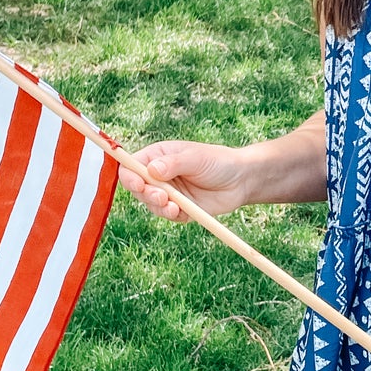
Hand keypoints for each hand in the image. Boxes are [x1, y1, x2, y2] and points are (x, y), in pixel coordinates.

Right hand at [117, 138, 250, 220]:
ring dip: (159, 207)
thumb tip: (151, 170)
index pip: (131, 166)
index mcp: (158, 156)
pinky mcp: (178, 208)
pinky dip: (171, 215)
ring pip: (150, 204)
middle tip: (162, 197)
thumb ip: (173, 163)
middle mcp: (159, 174)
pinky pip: (167, 215)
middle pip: (137, 187)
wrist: (241, 180)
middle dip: (147, 194)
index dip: (130, 176)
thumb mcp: (196, 158)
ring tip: (174, 207)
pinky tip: (181, 211)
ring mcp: (168, 192)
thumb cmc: (218, 162)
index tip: (139, 185)